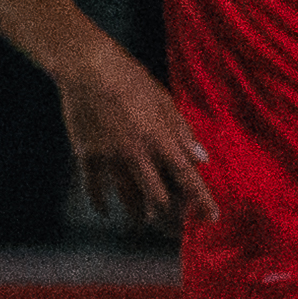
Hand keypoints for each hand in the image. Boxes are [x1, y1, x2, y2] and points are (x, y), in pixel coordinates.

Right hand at [55, 39, 217, 232]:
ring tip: (144, 223)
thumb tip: (202, 159)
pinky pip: (94, 188)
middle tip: (175, 230)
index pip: (186, 176)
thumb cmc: (129, 78)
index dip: (201, 200)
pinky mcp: (86, 155)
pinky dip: (100, 203)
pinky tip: (105, 211)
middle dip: (169, 220)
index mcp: (159, 137)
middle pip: (157, 199)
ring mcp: (109, 158)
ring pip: (127, 199)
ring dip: (139, 215)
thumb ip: (182, 131)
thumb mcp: (162, 100)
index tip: (211, 218)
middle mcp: (136, 153)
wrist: (86, 68)